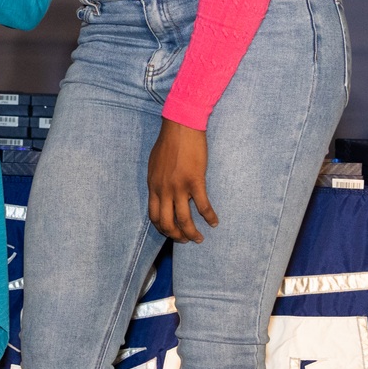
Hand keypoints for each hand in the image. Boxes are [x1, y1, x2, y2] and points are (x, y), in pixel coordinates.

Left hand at [147, 119, 217, 242]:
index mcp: (153, 186)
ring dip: (192, 233)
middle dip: (176, 235)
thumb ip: (157, 181)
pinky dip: (209, 217)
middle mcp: (163, 190)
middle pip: (167, 222)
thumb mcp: (154, 165)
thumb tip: (160, 193)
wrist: (180, 127)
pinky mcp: (195, 181)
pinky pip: (202, 206)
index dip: (162, 228)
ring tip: (199, 239)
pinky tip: (214, 222)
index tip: (170, 232)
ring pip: (184, 219)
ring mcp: (179, 187)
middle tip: (185, 240)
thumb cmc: (167, 143)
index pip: (153, 215)